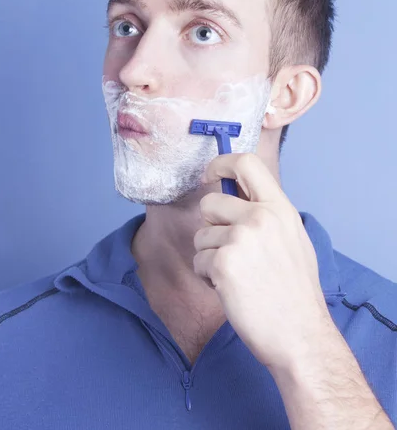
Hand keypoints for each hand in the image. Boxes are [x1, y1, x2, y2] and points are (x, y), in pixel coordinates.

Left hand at [193, 153, 332, 372]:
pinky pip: (199, 260)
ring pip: (201, 236)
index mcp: (280, 208)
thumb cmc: (294, 290)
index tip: (209, 174)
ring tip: (238, 276)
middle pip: (210, 202)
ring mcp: (241, 239)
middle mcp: (261, 217)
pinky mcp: (224, 264)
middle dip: (210, 226)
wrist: (300, 334)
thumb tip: (235, 192)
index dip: (221, 163)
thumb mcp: (292, 238)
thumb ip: (266, 213)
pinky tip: (231, 289)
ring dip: (210, 256)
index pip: (246, 163)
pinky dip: (208, 276)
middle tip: (229, 249)